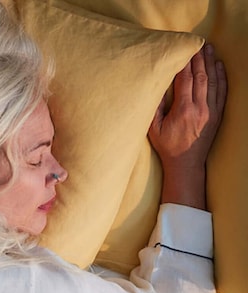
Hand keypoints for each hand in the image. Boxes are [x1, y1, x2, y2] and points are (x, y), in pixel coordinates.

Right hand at [149, 44, 226, 208]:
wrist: (186, 164)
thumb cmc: (168, 147)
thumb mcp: (153, 130)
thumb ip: (155, 108)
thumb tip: (157, 87)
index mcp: (182, 111)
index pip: (185, 80)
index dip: (184, 63)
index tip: (182, 51)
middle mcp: (199, 109)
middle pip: (200, 76)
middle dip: (198, 58)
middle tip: (196, 43)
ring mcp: (210, 111)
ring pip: (213, 81)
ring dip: (211, 63)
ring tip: (208, 48)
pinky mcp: (217, 115)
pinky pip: (222, 91)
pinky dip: (221, 76)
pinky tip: (219, 66)